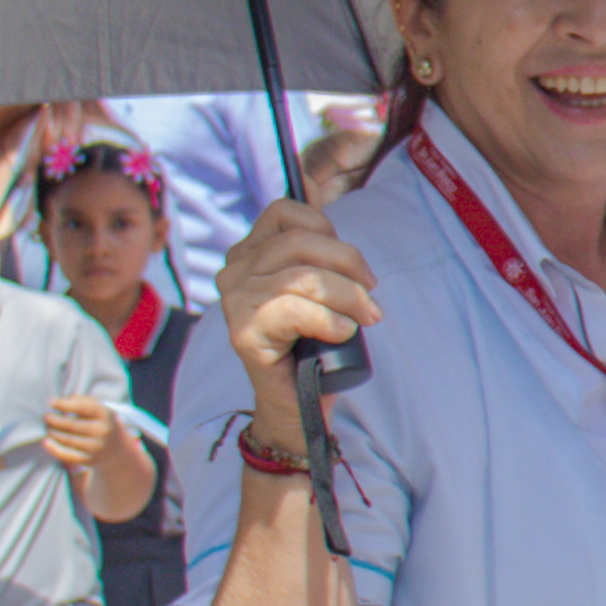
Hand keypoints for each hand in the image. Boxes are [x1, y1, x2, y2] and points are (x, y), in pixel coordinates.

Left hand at [36, 393, 115, 472]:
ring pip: (68, 440)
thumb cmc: (99, 421)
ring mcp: (96, 447)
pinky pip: (68, 455)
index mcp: (104, 414)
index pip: (83, 407)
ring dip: (53, 432)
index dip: (65, 404)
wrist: (116, 448)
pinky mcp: (89, 460)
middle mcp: (102, 431)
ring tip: (47, 427)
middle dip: (54, 420)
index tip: (51, 402)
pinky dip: (54, 449)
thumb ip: (79, 401)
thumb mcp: (96, 407)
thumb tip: (57, 403)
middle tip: (45, 416)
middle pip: (72, 425)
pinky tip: (46, 442)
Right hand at [220, 198, 379, 417]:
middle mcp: (233, 271)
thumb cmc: (313, 344)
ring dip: (348, 296)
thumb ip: (318, 251)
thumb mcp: (320, 288)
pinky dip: (331, 319)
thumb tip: (326, 199)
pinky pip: (295, 309)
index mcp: (249, 253)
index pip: (285, 211)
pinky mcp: (243, 332)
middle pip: (300, 243)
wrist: (297, 405)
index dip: (329, 231)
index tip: (355, 268)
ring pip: (302, 276)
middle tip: (372, 297)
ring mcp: (234, 301)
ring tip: (366, 317)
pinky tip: (342, 332)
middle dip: (349, 265)